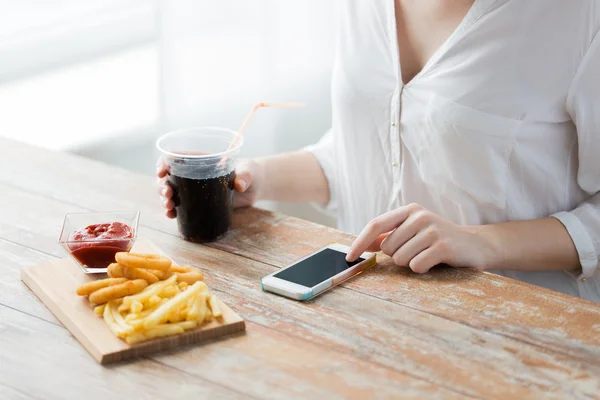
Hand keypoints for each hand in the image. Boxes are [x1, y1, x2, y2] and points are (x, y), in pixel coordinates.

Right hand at [156, 158, 263, 218]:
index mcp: (201, 160)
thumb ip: (245, 175)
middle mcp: (193, 174)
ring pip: (171, 192)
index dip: (163, 163)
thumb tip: (239, 185)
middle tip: (167, 194)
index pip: (175, 157)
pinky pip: (180, 206)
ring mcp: (194, 189)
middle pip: (168, 177)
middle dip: (162, 185)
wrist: (256, 187)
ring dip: (164, 199)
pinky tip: (171, 215)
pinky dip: (172, 211)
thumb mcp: (249, 170)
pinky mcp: (199, 203)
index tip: (161, 172)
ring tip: (168, 206)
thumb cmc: (251, 172)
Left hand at [346, 203, 494, 272]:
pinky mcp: (443, 246)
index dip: (359, 242)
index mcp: (409, 210)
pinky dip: (422, 269)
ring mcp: (432, 230)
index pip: (376, 224)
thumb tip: (361, 246)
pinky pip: (416, 266)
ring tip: (427, 256)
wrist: (475, 245)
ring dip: (411, 263)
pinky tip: (435, 262)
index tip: (348, 257)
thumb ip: (387, 238)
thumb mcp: (412, 234)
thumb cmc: (438, 240)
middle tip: (417, 252)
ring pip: (401, 258)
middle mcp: (420, 216)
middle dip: (397, 256)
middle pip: (387, 247)